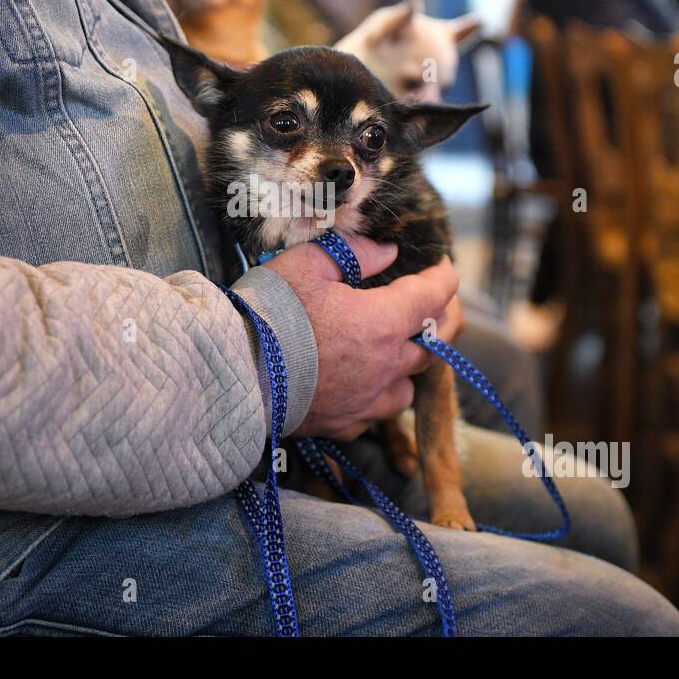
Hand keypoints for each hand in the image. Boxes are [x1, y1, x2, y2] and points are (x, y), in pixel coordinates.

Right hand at [263, 236, 459, 440]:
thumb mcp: (307, 263)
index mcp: (382, 322)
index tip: (442, 266)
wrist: (233, 372)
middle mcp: (385, 366)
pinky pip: (376, 413)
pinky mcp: (344, 424)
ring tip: (402, 349)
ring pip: (411, 386)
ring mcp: (366, 400)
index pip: (434, 296)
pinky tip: (366, 382)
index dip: (444, 277)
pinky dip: (378, 395)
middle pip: (438, 345)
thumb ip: (354, 253)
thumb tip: (388, 253)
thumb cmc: (268, 313)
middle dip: (445, 318)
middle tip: (439, 303)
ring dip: (413, 365)